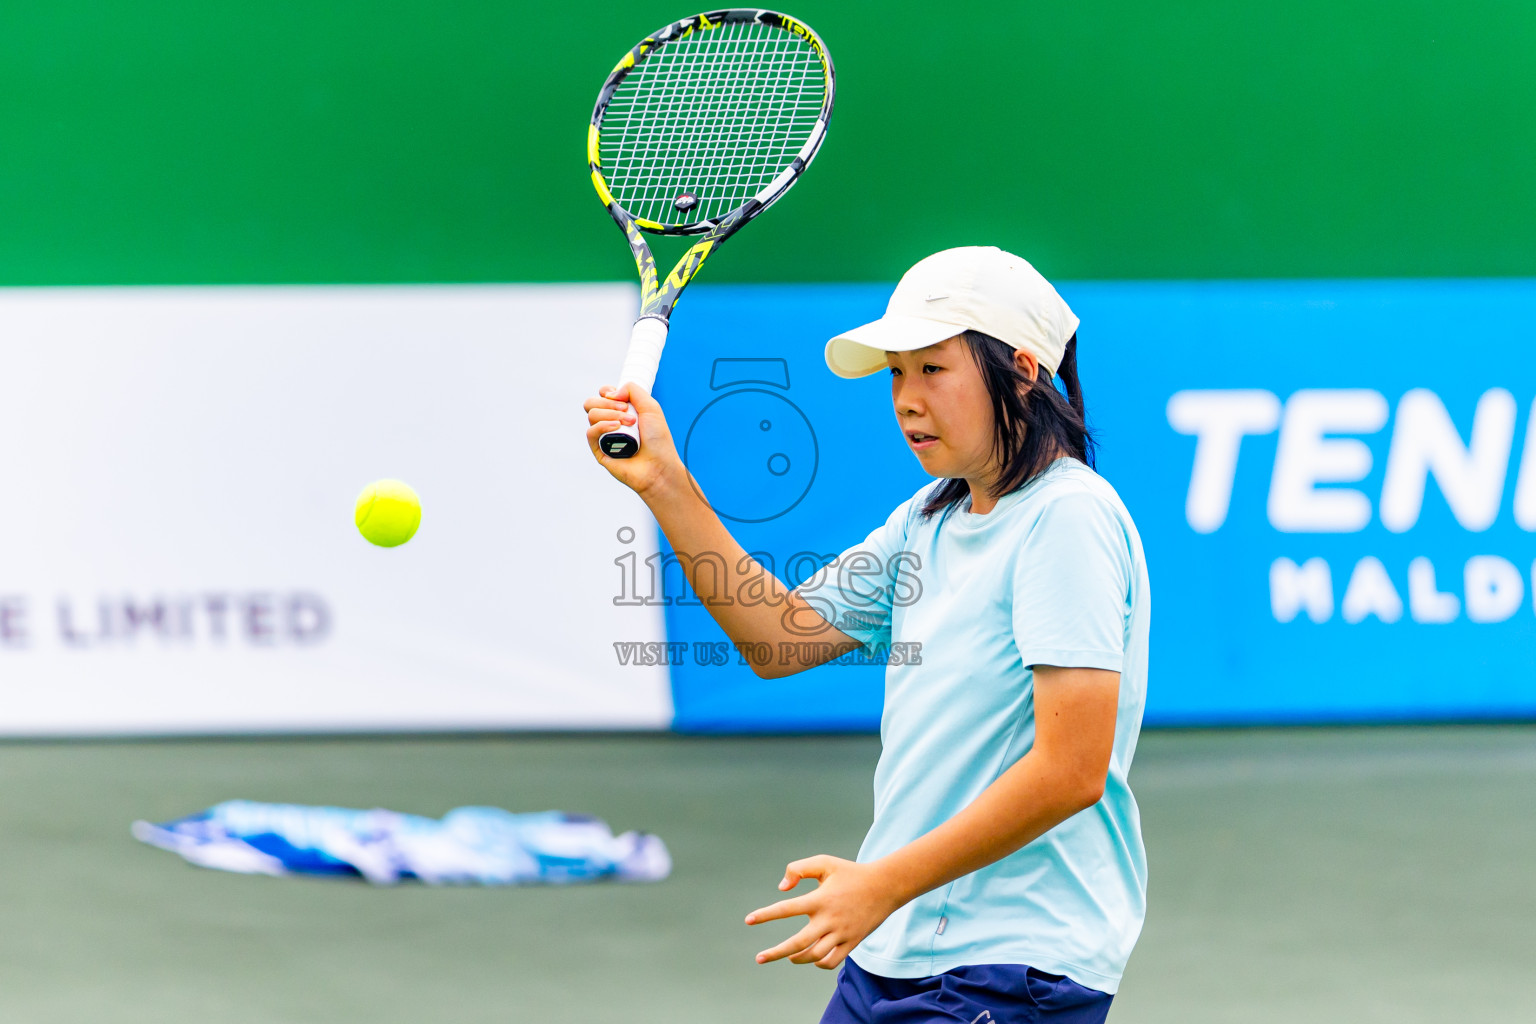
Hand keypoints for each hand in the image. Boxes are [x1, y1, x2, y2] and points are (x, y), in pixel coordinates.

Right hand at [583, 380, 683, 497]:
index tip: (622, 399)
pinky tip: (616, 427)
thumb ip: (632, 390)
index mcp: (621, 411)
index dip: (608, 392)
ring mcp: (604, 437)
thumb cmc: (658, 439)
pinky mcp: (600, 451)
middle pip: (592, 403)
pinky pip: (591, 432)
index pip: (603, 395)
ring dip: (610, 414)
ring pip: (591, 415)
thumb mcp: (651, 407)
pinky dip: (602, 426)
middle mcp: (611, 423)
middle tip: (627, 411)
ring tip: (629, 423)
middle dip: (608, 403)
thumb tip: (610, 393)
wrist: (659, 465)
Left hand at [744, 855, 900, 969]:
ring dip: (797, 958)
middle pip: (797, 943)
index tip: (748, 920)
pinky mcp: (852, 942)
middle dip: (775, 953)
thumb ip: (799, 869)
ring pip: (814, 955)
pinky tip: (811, 957)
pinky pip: (831, 961)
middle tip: (759, 958)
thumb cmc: (851, 873)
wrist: (885, 887)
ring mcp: (841, 933)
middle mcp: (829, 919)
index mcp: (820, 899)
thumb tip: (782, 888)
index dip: (765, 914)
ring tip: (788, 955)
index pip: (786, 909)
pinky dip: (818, 963)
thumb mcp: (825, 862)